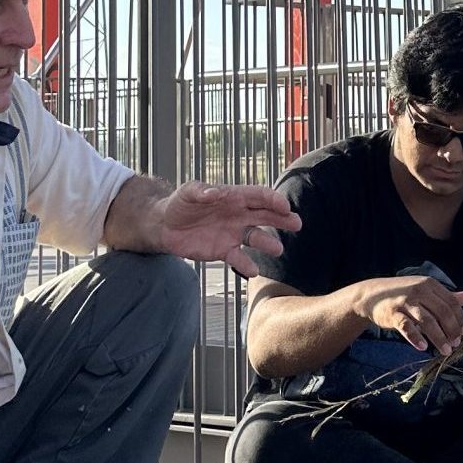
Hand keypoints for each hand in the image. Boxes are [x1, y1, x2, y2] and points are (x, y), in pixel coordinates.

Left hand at [153, 183, 299, 277]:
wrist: (165, 226)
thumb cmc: (179, 204)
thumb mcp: (187, 192)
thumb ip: (200, 191)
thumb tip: (213, 192)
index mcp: (233, 197)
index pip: (258, 196)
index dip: (272, 200)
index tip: (285, 206)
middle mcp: (238, 215)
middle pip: (265, 215)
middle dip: (282, 219)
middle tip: (297, 223)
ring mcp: (233, 233)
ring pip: (256, 237)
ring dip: (268, 243)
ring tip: (277, 249)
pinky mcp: (224, 250)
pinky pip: (239, 258)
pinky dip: (247, 264)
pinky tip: (253, 270)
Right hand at [348, 273, 462, 353]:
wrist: (371, 295)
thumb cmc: (402, 294)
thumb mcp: (425, 290)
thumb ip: (446, 295)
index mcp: (430, 285)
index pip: (452, 303)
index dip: (460, 319)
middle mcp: (420, 290)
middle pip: (443, 312)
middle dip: (452, 330)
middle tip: (456, 344)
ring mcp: (406, 302)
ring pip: (428, 321)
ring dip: (439, 338)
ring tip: (446, 351)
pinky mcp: (393, 313)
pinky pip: (407, 327)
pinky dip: (416, 337)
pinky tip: (423, 347)